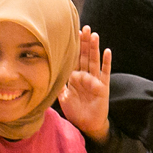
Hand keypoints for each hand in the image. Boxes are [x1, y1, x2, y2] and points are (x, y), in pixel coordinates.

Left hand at [59, 27, 112, 142]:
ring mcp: (95, 80)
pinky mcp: (103, 86)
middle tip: (84, 27)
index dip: (73, 47)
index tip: (71, 32)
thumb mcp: (61, 96)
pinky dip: (107, 62)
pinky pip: (105, 72)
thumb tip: (45, 73)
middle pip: (84, 55)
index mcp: (74, 76)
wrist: (86, 124)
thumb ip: (57, 84)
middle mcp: (85, 75)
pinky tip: (108, 51)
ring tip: (94, 35)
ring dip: (94, 48)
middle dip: (84, 42)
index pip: (73, 58)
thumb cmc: (75, 110)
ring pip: (94, 60)